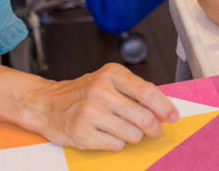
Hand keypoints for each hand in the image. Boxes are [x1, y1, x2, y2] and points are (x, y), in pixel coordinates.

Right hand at [23, 63, 178, 150]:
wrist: (45, 104)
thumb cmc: (82, 93)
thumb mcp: (108, 80)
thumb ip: (134, 90)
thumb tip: (164, 108)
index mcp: (111, 74)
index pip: (147, 92)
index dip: (165, 107)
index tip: (173, 117)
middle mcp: (100, 91)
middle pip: (143, 116)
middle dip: (153, 127)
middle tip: (153, 130)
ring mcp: (89, 112)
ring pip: (132, 133)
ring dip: (134, 135)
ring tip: (123, 129)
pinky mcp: (81, 133)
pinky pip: (116, 145)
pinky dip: (117, 143)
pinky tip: (107, 134)